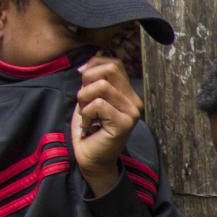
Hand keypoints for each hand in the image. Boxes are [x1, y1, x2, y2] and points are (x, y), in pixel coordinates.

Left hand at [70, 56, 142, 195]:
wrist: (91, 158)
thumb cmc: (89, 129)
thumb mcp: (90, 98)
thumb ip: (94, 79)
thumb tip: (91, 59)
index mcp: (128, 94)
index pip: (114, 63)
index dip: (93, 66)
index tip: (82, 81)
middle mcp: (134, 102)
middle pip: (109, 70)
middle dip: (87, 81)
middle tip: (84, 101)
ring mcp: (132, 113)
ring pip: (101, 87)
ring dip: (84, 100)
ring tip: (86, 115)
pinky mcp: (124, 123)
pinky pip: (98, 104)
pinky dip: (86, 114)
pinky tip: (88, 126)